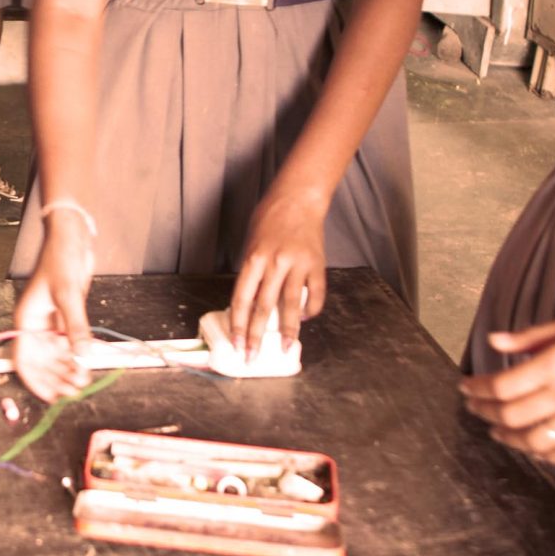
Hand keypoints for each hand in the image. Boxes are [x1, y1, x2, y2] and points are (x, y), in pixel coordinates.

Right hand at [12, 218, 95, 399]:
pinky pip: (68, 343)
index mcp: (26, 320)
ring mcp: (51, 322)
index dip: (35, 380)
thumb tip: (83, 355)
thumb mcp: (68, 293)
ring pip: (56, 355)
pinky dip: (76, 355)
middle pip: (42, 362)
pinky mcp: (65, 317)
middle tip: (75, 389)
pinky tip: (87, 363)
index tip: (51, 395)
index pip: (24, 359)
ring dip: (68, 369)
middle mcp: (36, 324)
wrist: (71, 236)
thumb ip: (75, 326)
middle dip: (57, 377)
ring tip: (83, 380)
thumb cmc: (61, 258)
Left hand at [231, 185, 328, 353]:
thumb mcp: (251, 244)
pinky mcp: (317, 264)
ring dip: (286, 330)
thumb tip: (249, 307)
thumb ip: (251, 274)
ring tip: (283, 348)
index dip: (238, 324)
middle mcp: (275, 263)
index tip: (236, 343)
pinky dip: (310, 310)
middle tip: (252, 356)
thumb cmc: (269, 221)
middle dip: (256, 335)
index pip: (242, 299)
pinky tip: (303, 320)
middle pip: (263, 307)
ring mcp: (298, 264)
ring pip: (290, 305)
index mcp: (254, 258)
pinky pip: (315, 294)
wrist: (298, 199)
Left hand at [458, 311, 554, 465]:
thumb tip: (496, 341)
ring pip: (533, 441)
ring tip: (496, 430)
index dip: (477, 389)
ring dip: (507, 438)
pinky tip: (532, 446)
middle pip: (511, 415)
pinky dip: (543, 454)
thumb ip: (533, 336)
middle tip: (474, 407)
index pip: (502, 387)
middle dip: (485, 412)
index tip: (466, 386)